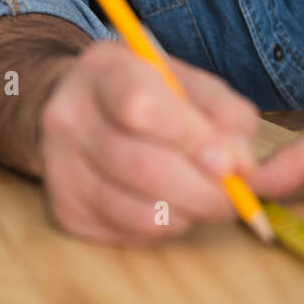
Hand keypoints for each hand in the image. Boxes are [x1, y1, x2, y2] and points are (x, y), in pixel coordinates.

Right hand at [38, 41, 259, 242]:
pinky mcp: (66, 211)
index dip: (193, 139)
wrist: (77, 111)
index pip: (142, 107)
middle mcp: (68, 116)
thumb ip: (225, 114)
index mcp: (103, 70)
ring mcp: (59, 167)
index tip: (230, 161)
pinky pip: (132, 234)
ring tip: (203, 198)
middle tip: (234, 196)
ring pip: (141, 212)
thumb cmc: (145, 93)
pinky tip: (169, 204)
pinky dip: (166, 226)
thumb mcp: (186, 82)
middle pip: (144, 169)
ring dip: (190, 213)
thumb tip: (244, 166)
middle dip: (205, 191)